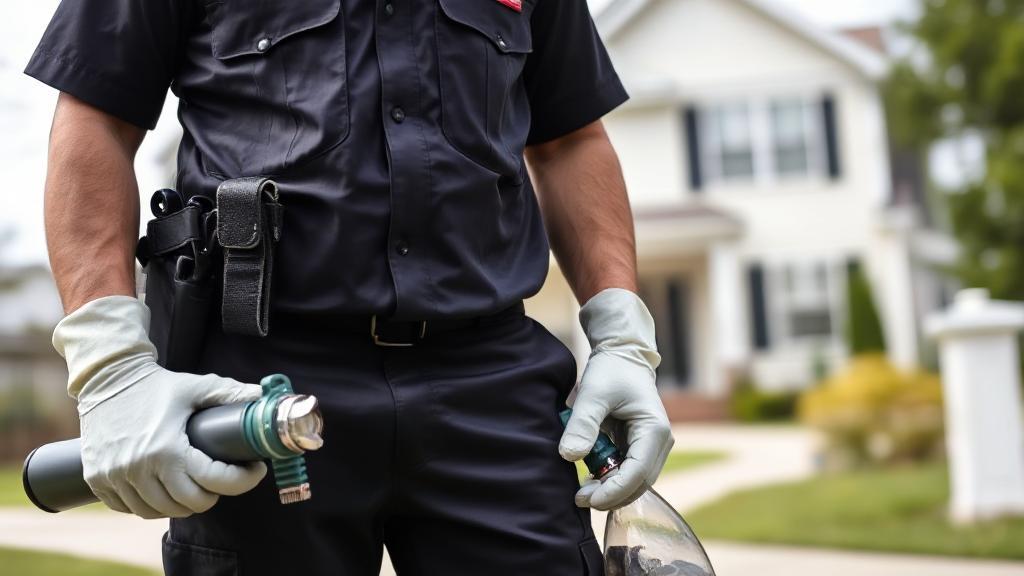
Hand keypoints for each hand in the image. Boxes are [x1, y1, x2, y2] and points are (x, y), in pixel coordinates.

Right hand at [53, 296, 266, 518]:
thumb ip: (230, 394)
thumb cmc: (156, 385)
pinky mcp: (98, 480)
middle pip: (189, 504)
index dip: (242, 481)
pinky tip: (163, 490)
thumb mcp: (197, 386)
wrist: (107, 379)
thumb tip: (262, 396)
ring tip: (194, 485)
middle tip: (221, 479)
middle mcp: (139, 468)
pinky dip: (150, 505)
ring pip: (158, 512)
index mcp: (167, 448)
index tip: (254, 470)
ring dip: (181, 504)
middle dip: (212, 495)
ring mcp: (115, 477)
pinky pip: (131, 509)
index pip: (213, 482)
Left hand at [559, 289, 672, 510]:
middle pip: (639, 482)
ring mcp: (651, 445)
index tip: (588, 498)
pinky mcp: (640, 446)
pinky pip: (627, 470)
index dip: (614, 490)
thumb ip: (583, 424)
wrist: (622, 354)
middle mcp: (659, 442)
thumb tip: (569, 456)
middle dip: (611, 494)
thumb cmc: (611, 370)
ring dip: (610, 489)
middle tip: (580, 498)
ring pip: (634, 480)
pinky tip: (590, 477)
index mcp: (654, 430)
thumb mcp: (593, 394)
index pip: (638, 473)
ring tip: (582, 491)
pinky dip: (610, 478)